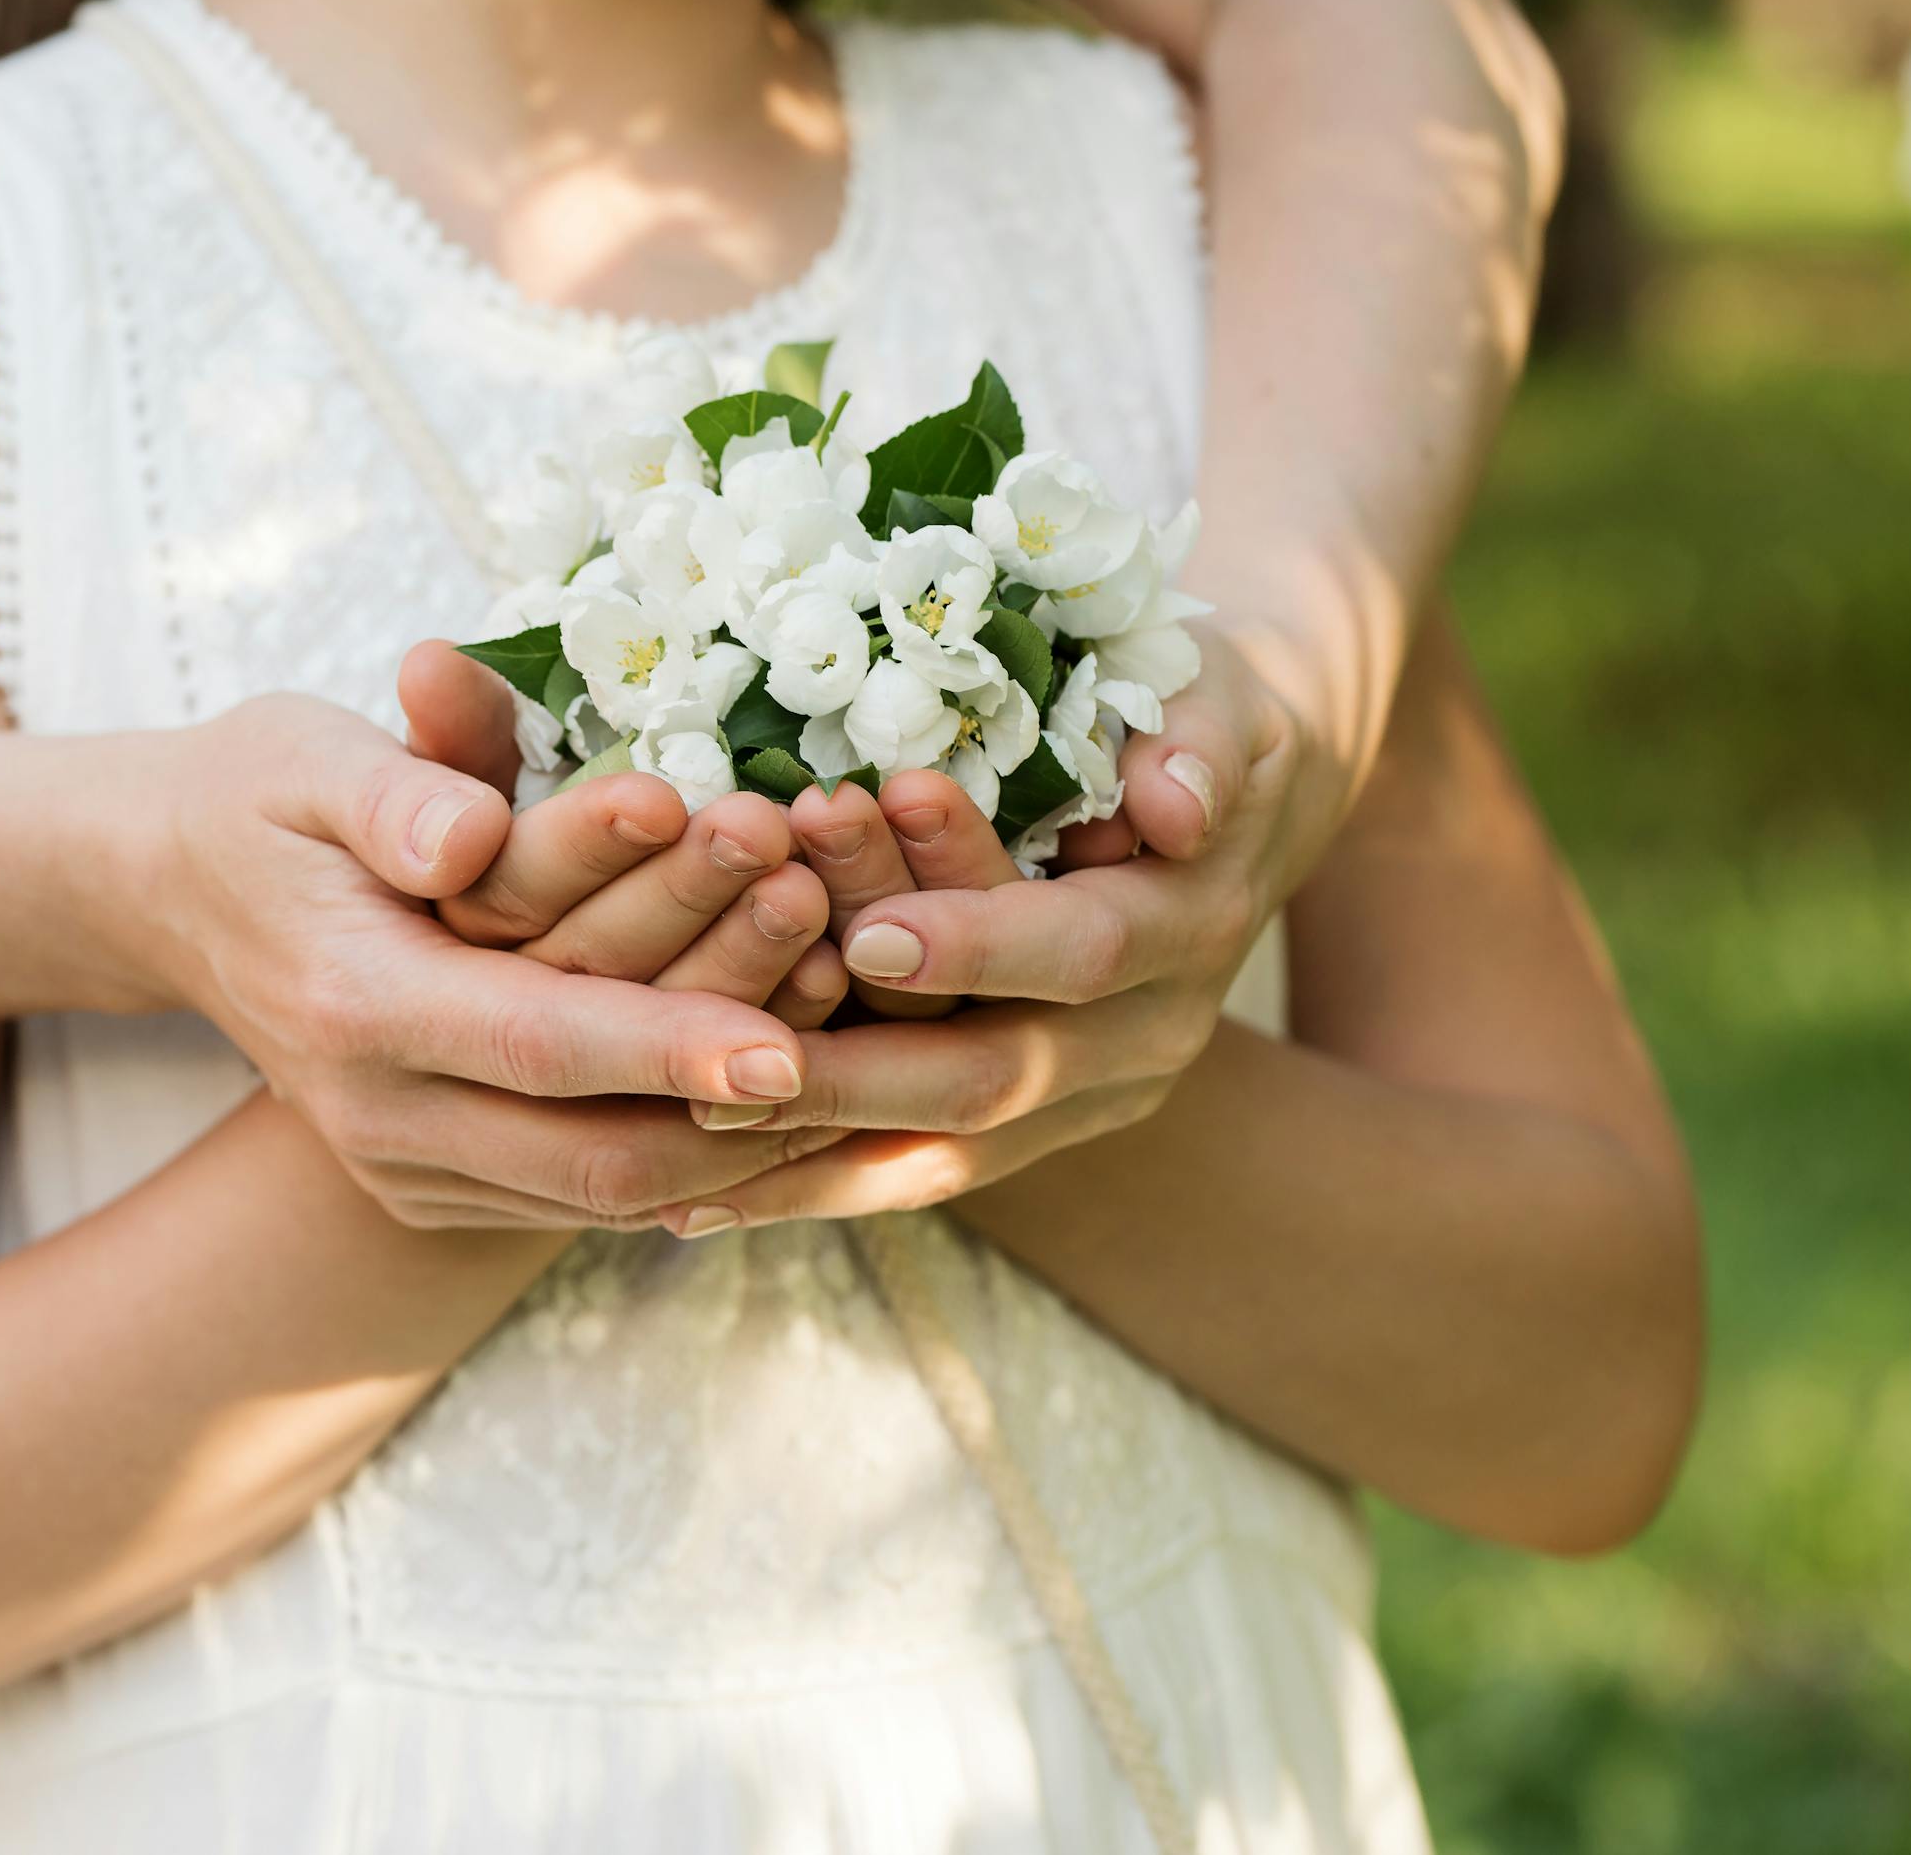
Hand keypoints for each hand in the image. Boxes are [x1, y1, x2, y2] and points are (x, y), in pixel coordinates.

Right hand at [115, 689, 845, 1229]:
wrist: (174, 891)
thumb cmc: (263, 796)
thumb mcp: (303, 754)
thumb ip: (395, 784)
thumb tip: (472, 833)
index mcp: (348, 1002)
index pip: (535, 1041)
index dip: (668, 1046)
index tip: (796, 1041)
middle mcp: (375, 1113)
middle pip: (593, 1148)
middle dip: (745, 1106)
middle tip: (878, 1042)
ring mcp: (404, 1168)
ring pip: (607, 1190)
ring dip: (745, 1141)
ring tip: (876, 1070)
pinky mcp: (437, 1189)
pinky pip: (591, 1195)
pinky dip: (701, 1160)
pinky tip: (806, 1110)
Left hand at [404, 629, 1353, 1232]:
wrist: (1222, 819)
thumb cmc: (1189, 720)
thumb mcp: (1212, 703)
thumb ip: (1196, 746)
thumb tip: (1180, 806)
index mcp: (1186, 929)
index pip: (1082, 950)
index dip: (979, 942)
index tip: (868, 933)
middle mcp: (1138, 1040)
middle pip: (993, 1073)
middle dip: (860, 1063)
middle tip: (736, 1048)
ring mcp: (1080, 1102)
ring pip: (938, 1145)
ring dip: (810, 1140)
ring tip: (689, 1128)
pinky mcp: (1022, 1133)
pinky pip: (906, 1174)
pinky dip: (805, 1188)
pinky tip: (688, 1207)